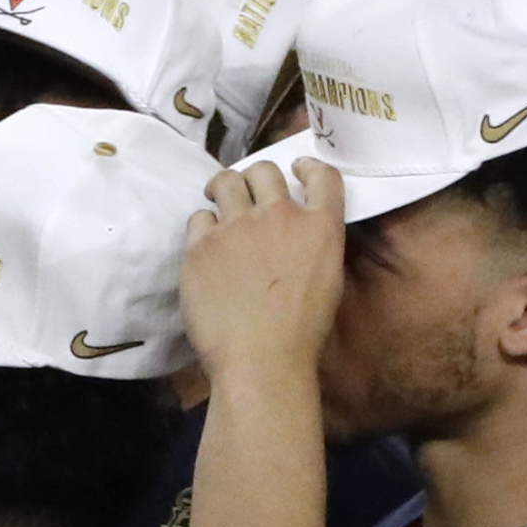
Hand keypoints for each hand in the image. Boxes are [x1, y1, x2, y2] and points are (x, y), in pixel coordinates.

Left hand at [183, 158, 346, 382]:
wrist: (260, 359)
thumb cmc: (300, 332)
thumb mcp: (328, 280)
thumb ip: (314, 244)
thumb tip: (297, 235)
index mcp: (320, 225)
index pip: (321, 176)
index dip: (307, 167)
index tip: (297, 169)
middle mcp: (279, 215)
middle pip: (264, 170)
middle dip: (255, 177)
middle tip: (245, 189)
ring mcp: (237, 227)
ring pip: (227, 183)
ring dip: (223, 187)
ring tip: (216, 198)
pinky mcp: (201, 245)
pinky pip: (198, 219)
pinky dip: (203, 226)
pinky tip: (205, 243)